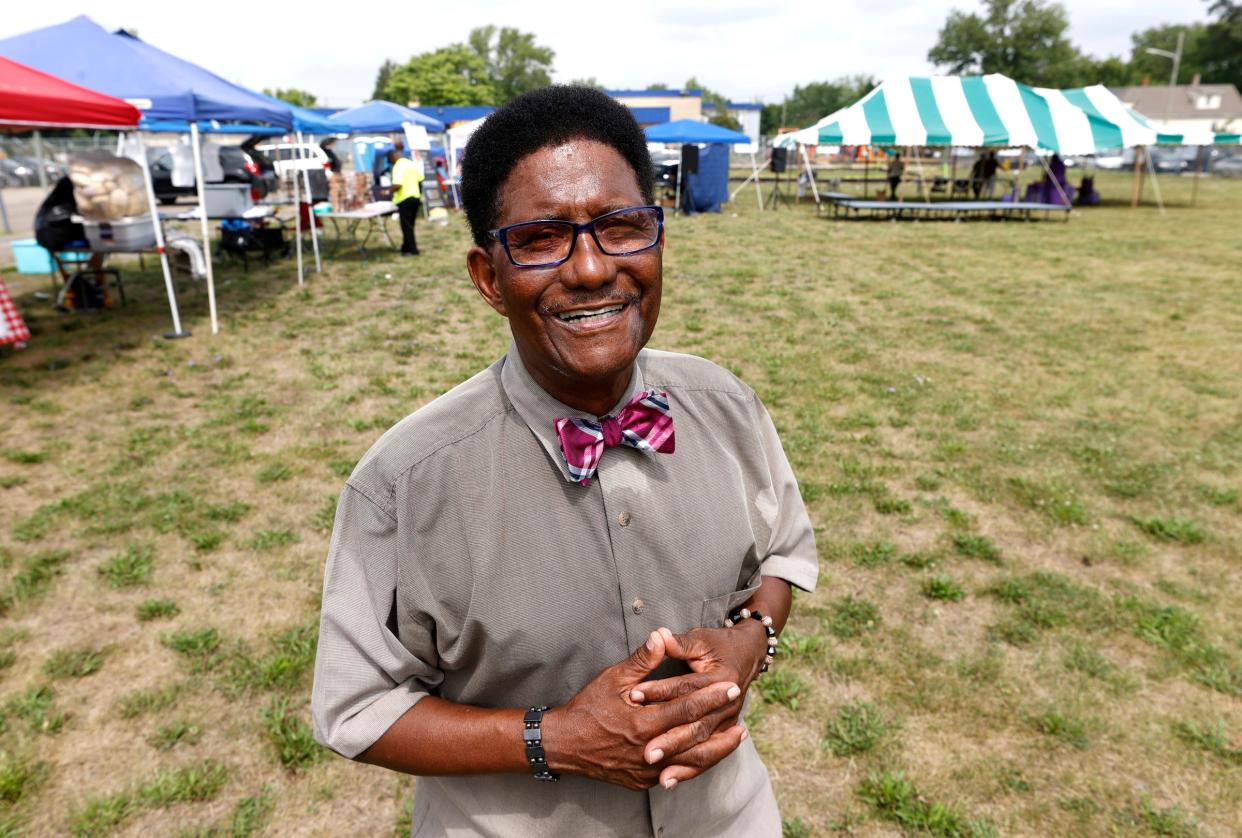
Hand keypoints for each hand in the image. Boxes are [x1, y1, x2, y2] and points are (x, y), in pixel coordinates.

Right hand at [542, 629, 745, 790]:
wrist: (563, 744)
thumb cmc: (587, 708)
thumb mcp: (613, 680)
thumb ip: (641, 661)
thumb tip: (660, 636)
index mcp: (643, 724)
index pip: (687, 709)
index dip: (711, 697)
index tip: (731, 685)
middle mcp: (648, 752)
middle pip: (696, 740)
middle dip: (720, 721)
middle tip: (740, 706)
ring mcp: (646, 771)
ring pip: (691, 762)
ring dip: (716, 749)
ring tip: (737, 736)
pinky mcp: (642, 781)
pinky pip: (676, 774)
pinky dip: (696, 764)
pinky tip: (710, 754)